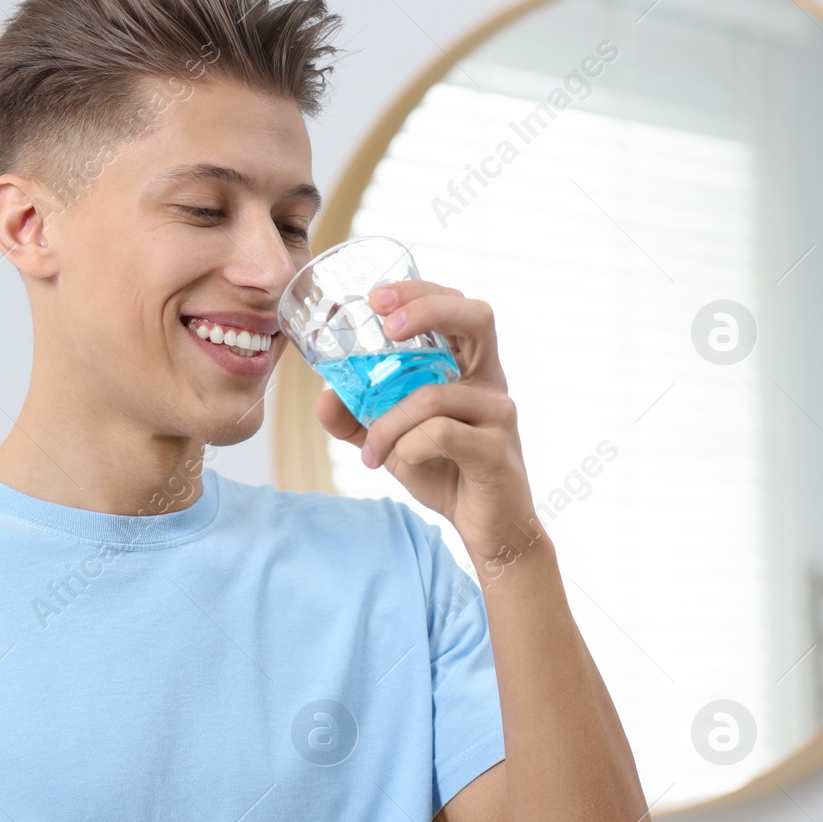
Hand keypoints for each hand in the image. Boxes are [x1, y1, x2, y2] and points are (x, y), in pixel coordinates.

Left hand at [314, 280, 540, 565]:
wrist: (487, 529)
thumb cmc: (447, 473)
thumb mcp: (395, 440)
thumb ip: (360, 418)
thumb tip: (323, 397)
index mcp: (470, 367)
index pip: (456, 307)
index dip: (420, 292)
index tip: (376, 298)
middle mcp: (491, 380)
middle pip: (478, 317)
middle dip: (428, 309)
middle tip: (387, 324)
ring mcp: (499, 412)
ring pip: (435, 395)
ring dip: (389, 423)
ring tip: (373, 452)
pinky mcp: (496, 449)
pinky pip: (439, 433)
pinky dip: (408, 446)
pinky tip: (403, 463)